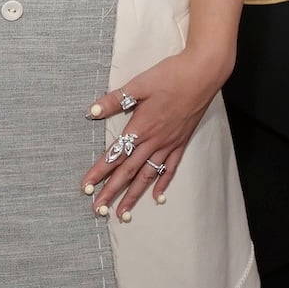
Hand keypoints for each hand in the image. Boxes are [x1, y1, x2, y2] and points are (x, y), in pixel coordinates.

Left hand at [82, 51, 223, 218]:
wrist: (202, 74)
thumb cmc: (170, 76)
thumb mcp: (138, 84)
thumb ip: (114, 100)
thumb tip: (91, 111)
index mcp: (140, 127)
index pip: (115, 155)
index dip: (99, 172)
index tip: (86, 188)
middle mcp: (154, 141)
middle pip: (128, 172)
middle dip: (112, 192)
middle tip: (98, 210)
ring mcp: (169, 144)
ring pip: (148, 175)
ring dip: (134, 195)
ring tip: (123, 213)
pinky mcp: (181, 143)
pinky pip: (170, 168)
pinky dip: (162, 183)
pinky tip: (157, 197)